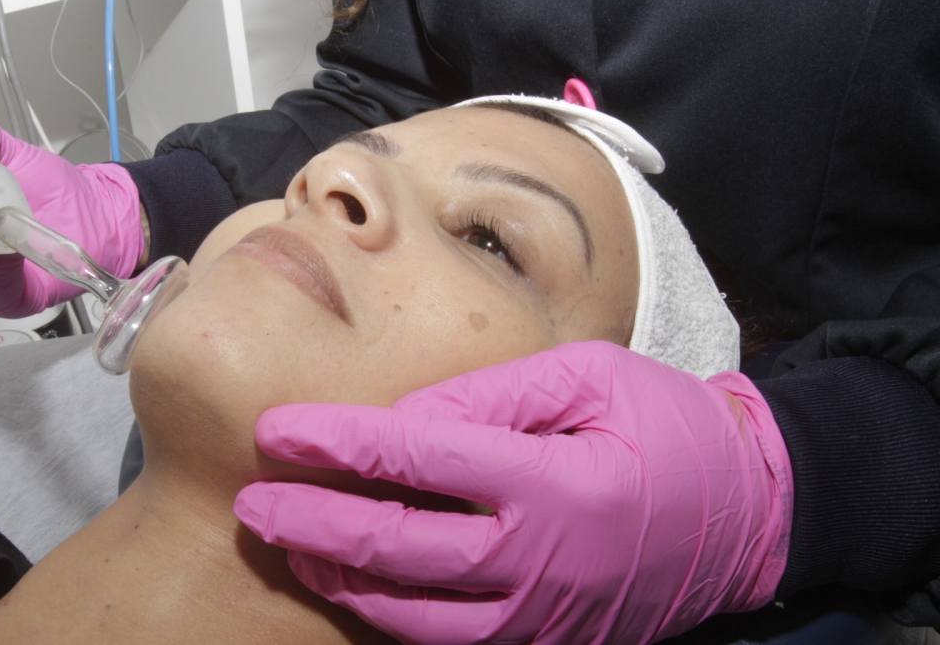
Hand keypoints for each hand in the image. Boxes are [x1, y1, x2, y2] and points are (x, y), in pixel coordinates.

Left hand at [234, 341, 792, 644]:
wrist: (745, 515)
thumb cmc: (666, 426)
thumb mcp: (591, 378)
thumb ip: (492, 395)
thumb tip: (400, 420)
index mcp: (554, 483)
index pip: (418, 459)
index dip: (336, 444)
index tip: (275, 430)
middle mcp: (541, 562)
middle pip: (399, 551)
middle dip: (312, 526)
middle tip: (252, 503)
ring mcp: (543, 615)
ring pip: (413, 615)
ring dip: (340, 581)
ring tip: (291, 545)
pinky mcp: (547, 640)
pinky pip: (451, 640)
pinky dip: (391, 614)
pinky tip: (354, 584)